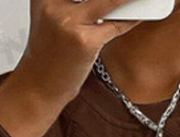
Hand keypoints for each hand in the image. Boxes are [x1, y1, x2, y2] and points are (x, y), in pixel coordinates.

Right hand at [17, 0, 146, 103]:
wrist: (39, 86)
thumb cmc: (48, 53)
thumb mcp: (51, 15)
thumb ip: (72, 1)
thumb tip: (112, 0)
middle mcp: (53, 2)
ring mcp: (69, 22)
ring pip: (109, 1)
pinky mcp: (84, 42)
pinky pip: (115, 25)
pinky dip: (131, 19)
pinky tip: (140, 13)